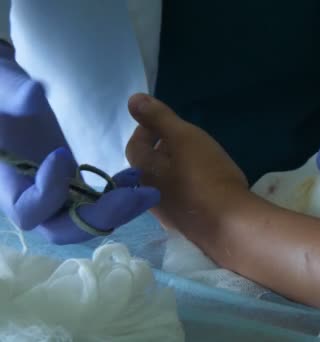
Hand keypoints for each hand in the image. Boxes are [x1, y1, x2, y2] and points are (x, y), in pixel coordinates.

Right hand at [0, 44, 159, 243]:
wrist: (13, 102)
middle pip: (62, 229)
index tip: (62, 154)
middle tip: (133, 196)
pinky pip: (100, 206)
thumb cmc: (4, 97)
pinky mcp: (74, 191)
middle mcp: (32, 202)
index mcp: (9, 185)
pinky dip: (121, 197)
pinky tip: (137, 176)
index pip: (27, 210)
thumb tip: (34, 93)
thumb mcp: (4, 90)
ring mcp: (56, 200)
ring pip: (87, 223)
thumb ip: (15, 95)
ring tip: (148, 190)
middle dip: (100, 216)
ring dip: (120, 211)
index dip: (47, 192)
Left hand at [125, 93, 247, 232]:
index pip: (135, 146)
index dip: (145, 130)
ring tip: (195, 161)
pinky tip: (206, 186)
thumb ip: (159, 118)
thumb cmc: (206, 175)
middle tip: (181, 139)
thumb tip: (132, 99)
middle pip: (148, 168)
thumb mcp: (184, 137)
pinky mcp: (187, 226)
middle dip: (160, 151)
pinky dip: (187, 188)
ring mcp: (168, 214)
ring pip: (164, 185)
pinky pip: (181, 200)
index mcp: (144, 171)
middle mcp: (149, 195)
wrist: (229, 224)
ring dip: (173, 171)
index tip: (162, 122)